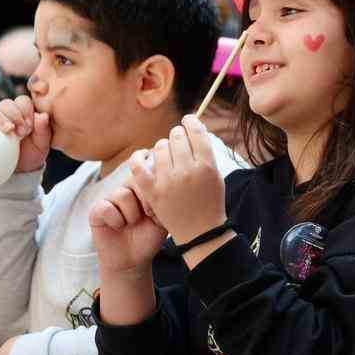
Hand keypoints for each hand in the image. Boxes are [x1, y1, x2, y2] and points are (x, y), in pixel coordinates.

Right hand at [0, 97, 50, 174]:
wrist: (16, 172)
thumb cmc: (30, 155)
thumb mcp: (41, 146)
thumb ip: (43, 131)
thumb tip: (42, 115)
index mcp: (22, 113)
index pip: (22, 101)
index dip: (25, 110)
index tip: (29, 127)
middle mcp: (5, 114)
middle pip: (6, 104)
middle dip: (14, 115)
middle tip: (21, 132)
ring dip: (0, 119)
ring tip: (8, 131)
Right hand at [89, 185, 167, 274]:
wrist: (132, 259)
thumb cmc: (148, 237)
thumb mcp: (163, 219)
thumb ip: (164, 202)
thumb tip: (165, 187)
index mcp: (141, 188)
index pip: (148, 174)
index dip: (155, 190)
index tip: (158, 209)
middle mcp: (125, 189)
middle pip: (135, 180)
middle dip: (145, 200)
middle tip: (148, 215)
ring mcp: (109, 199)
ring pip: (123, 195)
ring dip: (131, 215)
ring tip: (131, 225)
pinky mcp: (96, 211)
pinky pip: (107, 208)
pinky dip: (116, 220)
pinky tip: (118, 227)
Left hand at [128, 116, 227, 244]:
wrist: (200, 232)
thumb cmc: (210, 202)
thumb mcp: (216, 175)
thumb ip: (204, 152)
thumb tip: (191, 128)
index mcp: (207, 165)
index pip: (195, 131)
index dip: (191, 122)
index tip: (188, 121)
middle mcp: (187, 171)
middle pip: (177, 136)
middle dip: (178, 135)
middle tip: (179, 142)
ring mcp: (168, 181)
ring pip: (159, 146)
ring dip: (163, 147)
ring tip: (167, 156)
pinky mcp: (152, 192)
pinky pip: (138, 165)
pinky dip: (139, 157)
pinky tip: (143, 156)